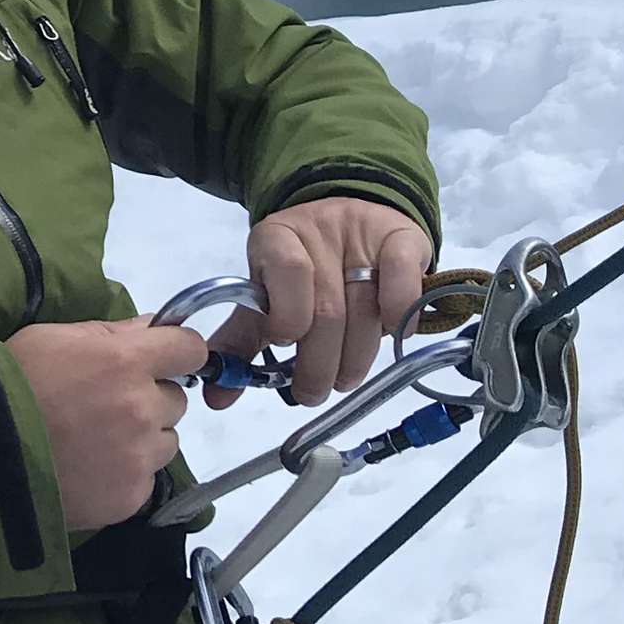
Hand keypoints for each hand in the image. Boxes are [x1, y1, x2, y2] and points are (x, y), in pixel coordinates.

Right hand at [5, 318, 208, 531]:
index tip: (162, 361)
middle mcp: (142, 408)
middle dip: (150, 399)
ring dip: (143, 439)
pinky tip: (90, 470)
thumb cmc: (10, 384)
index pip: (189, 349)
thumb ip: (110, 332)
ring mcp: (139, 457)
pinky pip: (145, 478)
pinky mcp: (130, 496)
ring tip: (97, 444)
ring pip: (166, 442)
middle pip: (176, 400)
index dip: (177, 352)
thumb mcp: (52, 338)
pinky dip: (125, 474)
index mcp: (126, 361)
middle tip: (108, 407)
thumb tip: (150, 329)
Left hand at [203, 196, 433, 409]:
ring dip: (356, 355)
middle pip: (326, 305)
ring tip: (344, 380)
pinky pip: (405, 277)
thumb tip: (218, 396)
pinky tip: (393, 336)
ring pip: (365, 305)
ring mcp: (364, 235)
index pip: (286, 270)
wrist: (345, 226)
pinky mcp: (403, 239)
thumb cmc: (299, 275)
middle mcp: (318, 231)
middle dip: (319, 360)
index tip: (288, 344)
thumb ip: (241, 343)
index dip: (289, 313)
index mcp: (274, 239)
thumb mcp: (265, 300)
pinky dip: (400, 312)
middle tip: (313, 392)